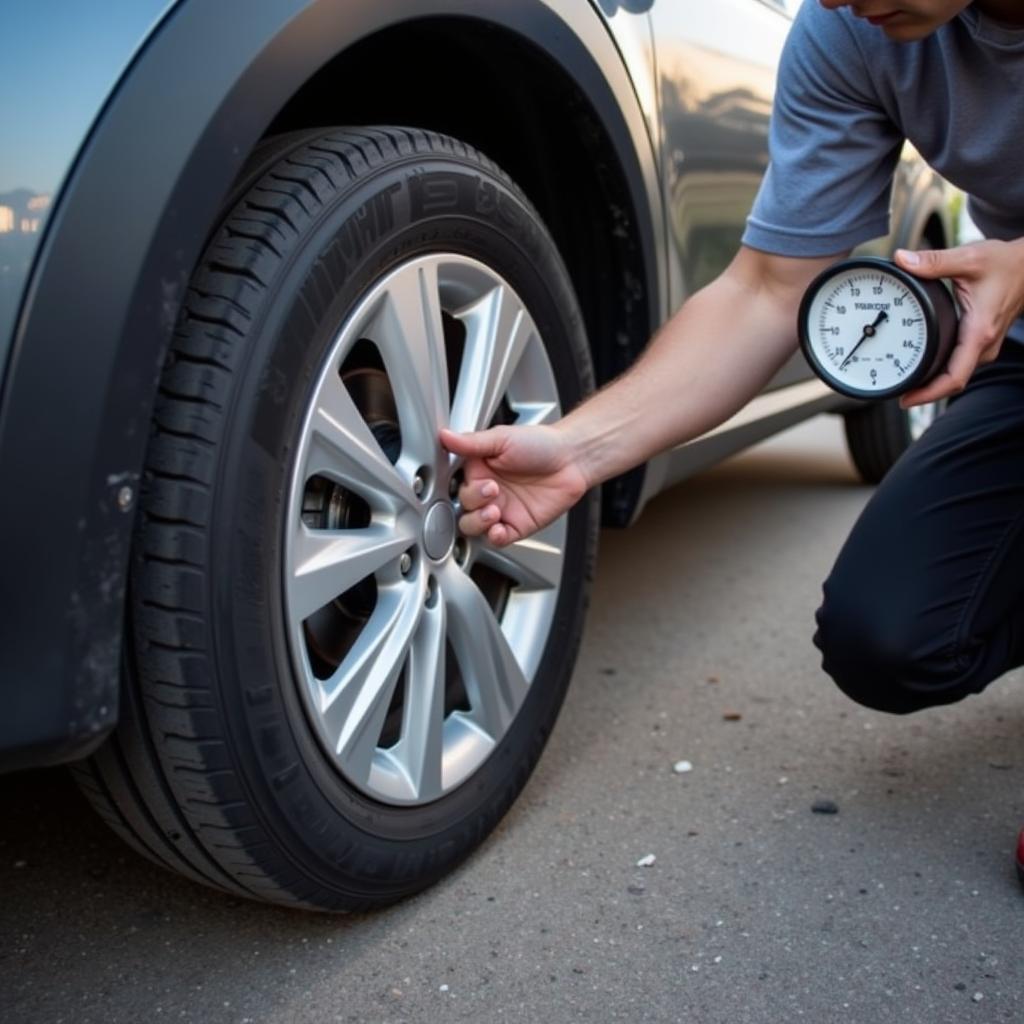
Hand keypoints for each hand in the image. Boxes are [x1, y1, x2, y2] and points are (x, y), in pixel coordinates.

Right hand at [439, 424, 589, 546]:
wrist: (572, 459)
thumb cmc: (540, 444)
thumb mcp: (502, 438)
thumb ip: (470, 443)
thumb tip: (444, 436)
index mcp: (478, 470)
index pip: (456, 486)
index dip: (463, 487)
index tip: (480, 480)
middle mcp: (487, 492)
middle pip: (462, 509)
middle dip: (473, 503)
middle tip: (493, 491)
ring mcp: (501, 510)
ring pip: (474, 527)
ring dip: (479, 522)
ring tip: (494, 511)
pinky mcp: (516, 526)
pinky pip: (497, 539)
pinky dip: (494, 537)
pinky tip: (499, 528)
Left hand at [895, 239, 1023, 406]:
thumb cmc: (1005, 263)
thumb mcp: (969, 258)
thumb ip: (934, 262)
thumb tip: (902, 260)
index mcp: (979, 332)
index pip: (954, 377)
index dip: (928, 394)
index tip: (906, 400)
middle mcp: (984, 344)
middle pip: (953, 382)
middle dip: (925, 391)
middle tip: (896, 390)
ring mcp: (985, 345)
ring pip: (957, 373)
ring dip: (933, 381)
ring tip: (904, 380)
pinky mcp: (982, 340)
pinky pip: (961, 362)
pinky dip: (941, 368)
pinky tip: (922, 364)